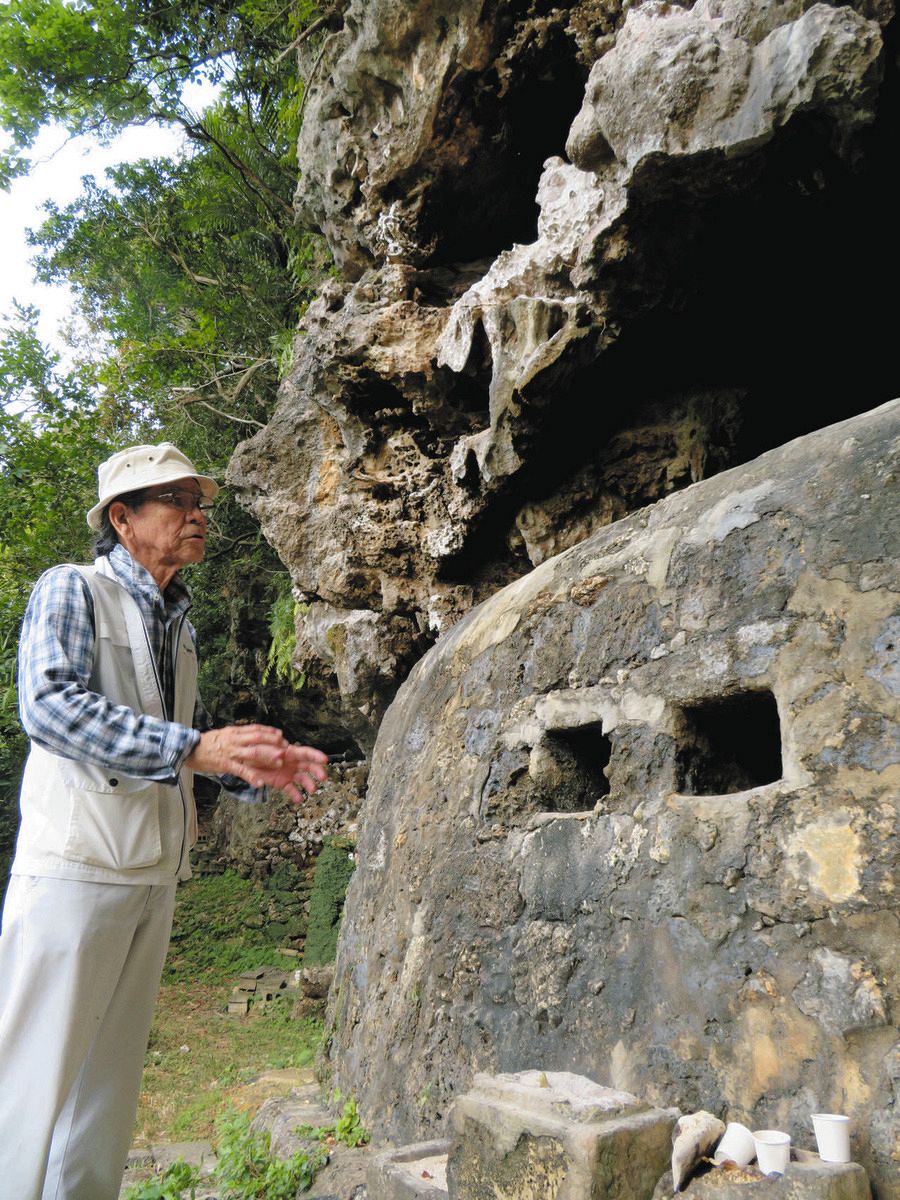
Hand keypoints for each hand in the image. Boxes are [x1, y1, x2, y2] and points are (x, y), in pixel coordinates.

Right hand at [185, 725, 327, 803]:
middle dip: (273, 744)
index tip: (281, 736)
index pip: (256, 729)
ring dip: (268, 757)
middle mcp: (235, 740)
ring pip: (253, 753)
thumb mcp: (225, 735)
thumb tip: (253, 735)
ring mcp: (231, 752)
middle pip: (258, 739)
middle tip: (286, 750)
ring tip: (280, 763)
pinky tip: (261, 783)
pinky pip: (241, 770)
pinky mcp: (226, 764)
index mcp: (235, 732)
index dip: (270, 732)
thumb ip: (239, 736)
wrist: (189, 749)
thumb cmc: (208, 744)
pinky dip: (252, 776)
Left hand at [258, 744, 328, 804]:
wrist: (245, 762)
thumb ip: (270, 752)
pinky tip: (299, 799)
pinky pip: (291, 789)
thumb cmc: (254, 752)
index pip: (305, 752)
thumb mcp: (260, 749)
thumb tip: (280, 755)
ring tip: (312, 790)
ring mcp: (289, 773)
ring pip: (303, 778)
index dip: (316, 755)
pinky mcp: (283, 783)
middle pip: (308, 766)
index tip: (324, 759)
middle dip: (317, 770)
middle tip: (323, 777)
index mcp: (289, 751)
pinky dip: (296, 794)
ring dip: (309, 784)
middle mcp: (292, 762)